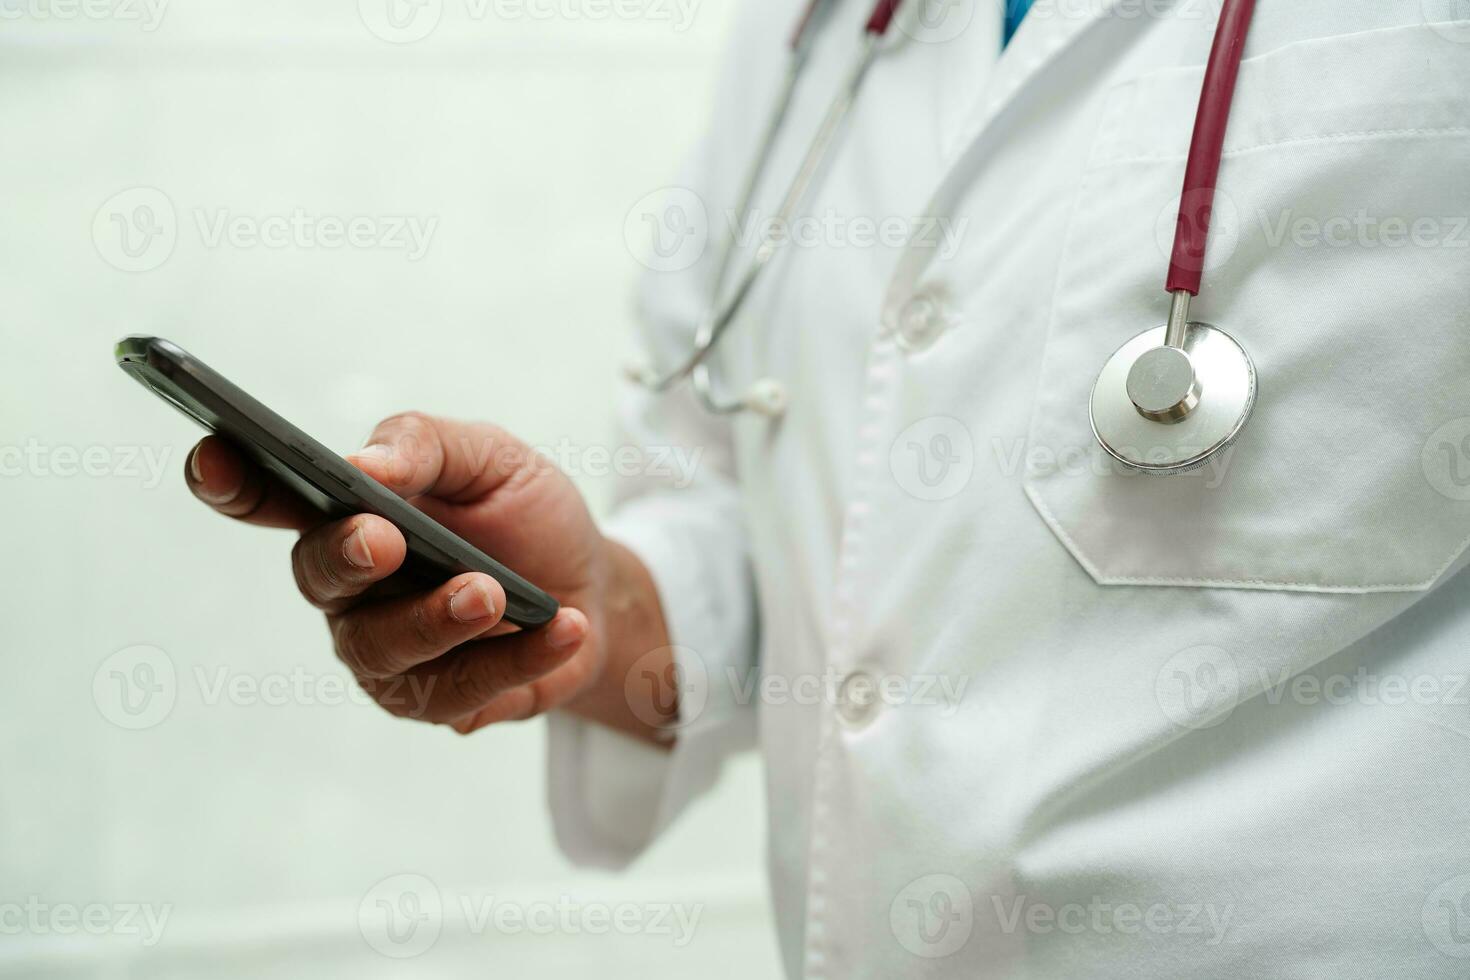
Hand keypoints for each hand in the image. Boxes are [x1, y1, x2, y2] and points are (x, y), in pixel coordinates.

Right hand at [184, 412, 673, 739]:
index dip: (229, 481)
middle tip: (385, 539)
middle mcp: (349, 588)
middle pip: (320, 577)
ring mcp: (384, 651)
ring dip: (437, 619)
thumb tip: (363, 464)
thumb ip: (426, 447)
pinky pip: (464, 690)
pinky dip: (518, 657)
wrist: (592, 586)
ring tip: (490, 592)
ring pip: (385, 647)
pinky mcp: (436, 702)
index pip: (268, 497)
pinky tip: (560, 627)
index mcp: (345, 513)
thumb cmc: (524, 516)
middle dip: (347, 556)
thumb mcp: (491, 459)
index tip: (214, 456)